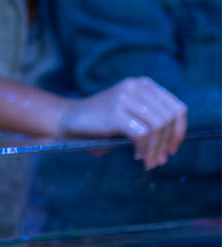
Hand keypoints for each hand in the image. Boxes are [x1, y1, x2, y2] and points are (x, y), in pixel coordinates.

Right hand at [59, 76, 187, 168]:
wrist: (67, 118)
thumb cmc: (100, 122)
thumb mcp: (130, 115)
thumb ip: (151, 124)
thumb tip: (169, 150)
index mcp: (143, 85)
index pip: (176, 108)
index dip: (179, 131)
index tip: (172, 149)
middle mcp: (136, 87)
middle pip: (169, 118)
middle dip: (167, 143)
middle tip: (160, 160)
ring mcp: (125, 98)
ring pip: (158, 127)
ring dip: (156, 149)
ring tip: (149, 161)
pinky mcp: (115, 112)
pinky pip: (142, 134)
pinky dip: (144, 149)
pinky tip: (138, 155)